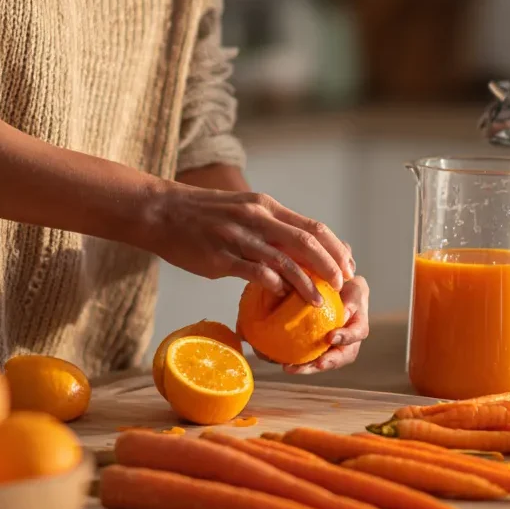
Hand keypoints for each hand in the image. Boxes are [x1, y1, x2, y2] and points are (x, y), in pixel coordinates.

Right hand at [144, 182, 354, 302]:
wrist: (162, 211)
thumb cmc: (203, 214)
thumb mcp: (243, 210)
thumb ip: (270, 226)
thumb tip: (297, 249)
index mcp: (266, 207)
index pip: (312, 226)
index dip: (334, 247)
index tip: (347, 265)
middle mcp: (257, 219)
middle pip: (306, 242)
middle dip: (330, 265)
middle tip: (342, 284)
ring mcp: (239, 237)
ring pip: (284, 261)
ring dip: (307, 283)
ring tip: (320, 301)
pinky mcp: (221, 257)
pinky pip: (255, 273)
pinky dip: (274, 285)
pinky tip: (282, 296)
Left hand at [283, 275, 369, 374]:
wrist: (337, 289)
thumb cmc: (347, 287)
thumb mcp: (352, 289)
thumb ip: (350, 301)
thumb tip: (343, 315)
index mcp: (358, 326)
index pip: (356, 334)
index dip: (345, 338)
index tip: (330, 337)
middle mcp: (348, 341)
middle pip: (342, 356)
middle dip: (328, 362)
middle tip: (315, 364)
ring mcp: (333, 347)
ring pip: (325, 361)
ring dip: (309, 367)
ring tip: (291, 368)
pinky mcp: (319, 347)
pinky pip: (310, 357)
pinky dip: (298, 361)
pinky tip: (283, 362)